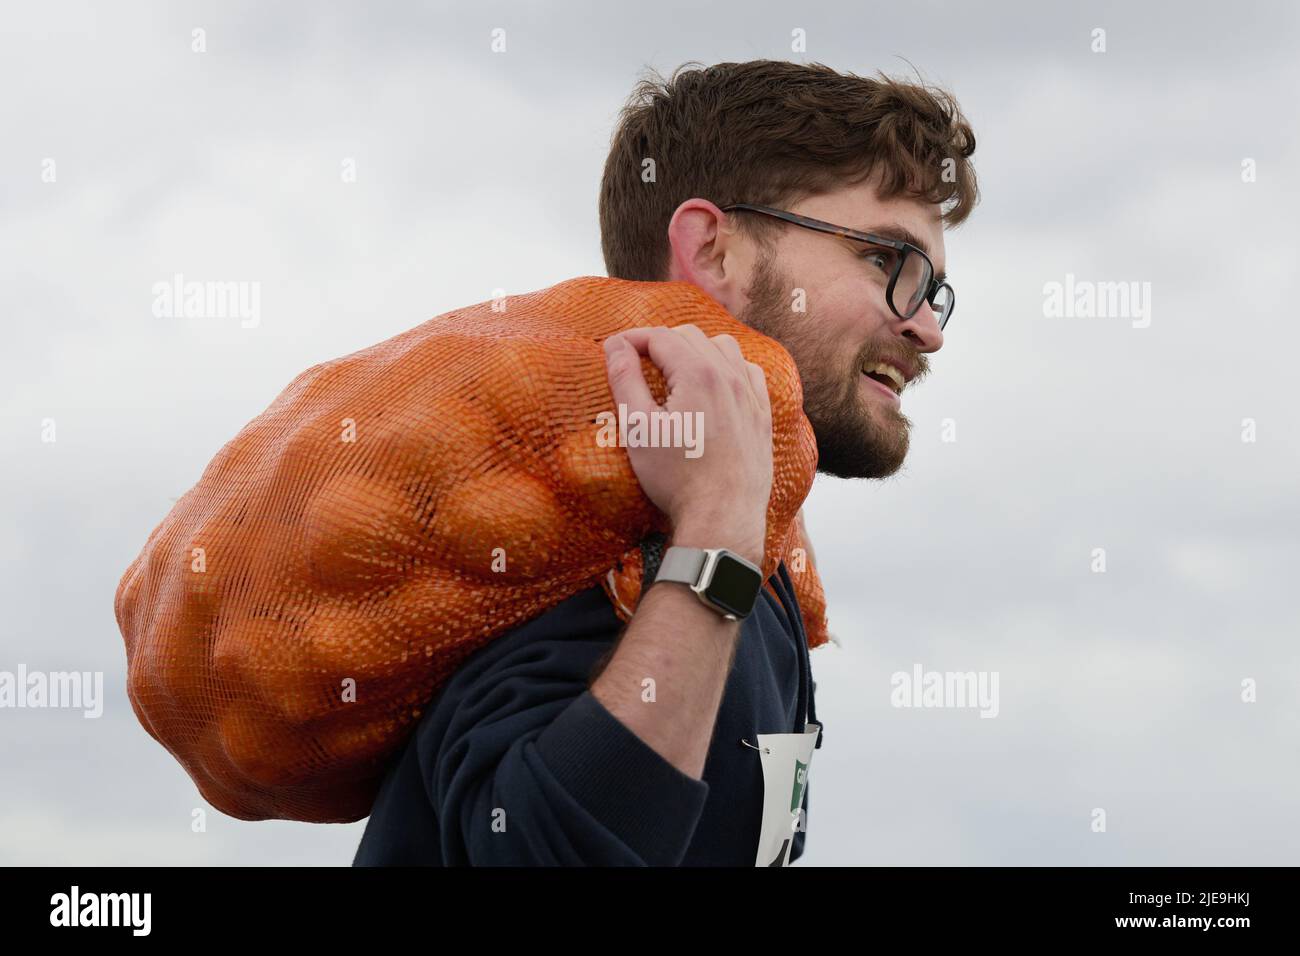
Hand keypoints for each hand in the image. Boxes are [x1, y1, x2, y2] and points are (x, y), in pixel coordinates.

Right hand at [602, 324, 771, 565]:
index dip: (632, 339)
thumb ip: (625, 380)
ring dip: (696, 350)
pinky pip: (749, 373)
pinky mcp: (762, 416)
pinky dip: (729, 368)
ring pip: (724, 348)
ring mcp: (751, 396)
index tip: (614, 349)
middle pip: (690, 336)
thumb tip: (615, 345)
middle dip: (660, 342)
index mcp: (698, 374)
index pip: (660, 336)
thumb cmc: (676, 478)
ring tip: (675, 371)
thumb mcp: (639, 429)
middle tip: (637, 362)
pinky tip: (715, 385)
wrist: (722, 518)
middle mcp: (730, 376)